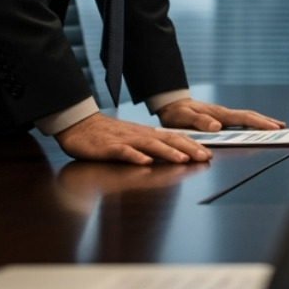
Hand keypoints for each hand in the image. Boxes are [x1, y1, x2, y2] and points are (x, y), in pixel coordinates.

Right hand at [55, 112, 212, 164]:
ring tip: (182, 159)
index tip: (207, 154)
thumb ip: (151, 147)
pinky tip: (146, 162)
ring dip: (167, 152)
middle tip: (205, 157)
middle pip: (168, 140)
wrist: (81, 126)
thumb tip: (173, 155)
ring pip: (150, 145)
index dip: (192, 145)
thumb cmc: (108, 136)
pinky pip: (124, 152)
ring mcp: (125, 141)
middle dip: (188, 149)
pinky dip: (135, 157)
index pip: (174, 138)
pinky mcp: (109, 147)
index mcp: (146, 134)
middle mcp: (139, 136)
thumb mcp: (133, 140)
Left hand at [156, 98, 284, 132]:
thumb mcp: (183, 118)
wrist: (171, 105)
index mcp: (218, 114)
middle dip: (266, 122)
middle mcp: (224, 113)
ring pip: (247, 117)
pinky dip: (252, 123)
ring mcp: (223, 115)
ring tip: (276, 127)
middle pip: (250, 116)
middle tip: (282, 127)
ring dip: (262, 122)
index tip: (273, 128)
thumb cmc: (176, 113)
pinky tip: (256, 128)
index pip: (243, 118)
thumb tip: (217, 126)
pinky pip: (240, 120)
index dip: (259, 123)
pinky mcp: (221, 118)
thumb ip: (199, 121)